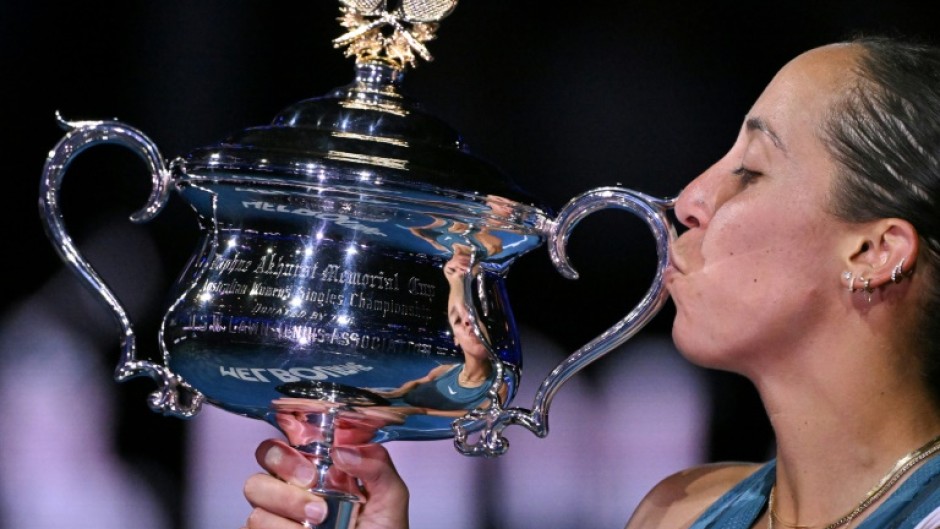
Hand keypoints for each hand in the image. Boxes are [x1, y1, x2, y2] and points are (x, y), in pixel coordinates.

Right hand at [242, 439, 408, 528]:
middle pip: (264, 462)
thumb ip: (378, 467)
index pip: (288, 441)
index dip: (289, 445)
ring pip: (255, 496)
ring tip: (316, 524)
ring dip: (286, 509)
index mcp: (320, 471)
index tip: (311, 463)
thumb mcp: (391, 500)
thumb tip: (344, 451)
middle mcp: (293, 489)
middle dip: (285, 474)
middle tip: (314, 494)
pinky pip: (251, 524)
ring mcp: (278, 516)